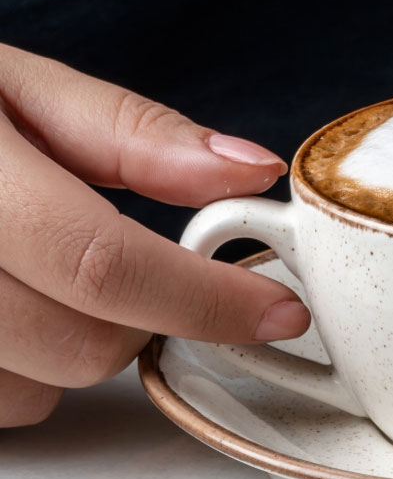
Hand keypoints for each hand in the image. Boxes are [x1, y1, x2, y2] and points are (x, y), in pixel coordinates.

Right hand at [0, 43, 309, 426]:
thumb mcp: (4, 82)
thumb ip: (129, 131)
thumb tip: (247, 172)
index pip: (102, 264)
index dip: (207, 300)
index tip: (279, 312)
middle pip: (80, 345)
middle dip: (136, 321)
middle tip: (124, 271)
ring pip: (34, 396)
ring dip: (64, 356)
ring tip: (26, 280)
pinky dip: (11, 377)